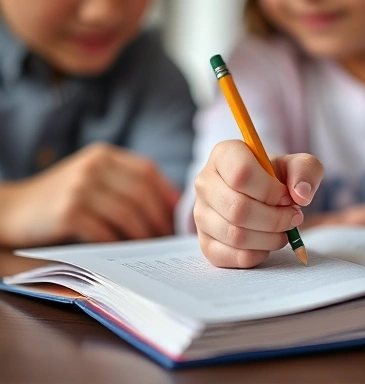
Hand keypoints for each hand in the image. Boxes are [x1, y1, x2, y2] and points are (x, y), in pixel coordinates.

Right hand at [0, 143, 178, 247]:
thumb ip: (125, 186)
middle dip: (159, 220)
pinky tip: (123, 251)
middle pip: (142, 194)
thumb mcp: (94, 181)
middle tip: (165, 240)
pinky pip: (106, 231)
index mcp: (104, 156)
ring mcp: (79, 187)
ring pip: (128, 213)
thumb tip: (169, 211)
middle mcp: (93, 166)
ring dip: (143, 235)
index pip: (148, 172)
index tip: (176, 217)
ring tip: (149, 248)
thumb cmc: (62, 199)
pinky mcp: (68, 212)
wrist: (12, 210)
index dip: (166, 196)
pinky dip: (119, 244)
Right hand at [194, 140, 323, 268]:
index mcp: (224, 154)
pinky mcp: (206, 243)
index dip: (271, 191)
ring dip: (270, 238)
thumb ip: (305, 170)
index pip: (242, 174)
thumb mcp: (298, 166)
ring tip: (283, 230)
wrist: (263, 197)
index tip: (287, 197)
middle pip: (238, 209)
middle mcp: (205, 183)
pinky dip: (259, 254)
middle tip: (293, 217)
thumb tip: (300, 194)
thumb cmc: (277, 178)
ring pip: (236, 236)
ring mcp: (200, 215)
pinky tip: (267, 242)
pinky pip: (233, 257)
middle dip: (275, 219)